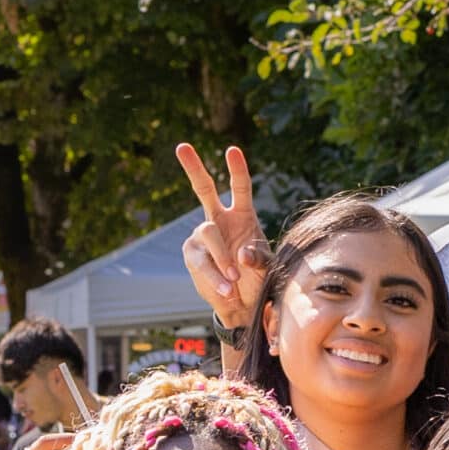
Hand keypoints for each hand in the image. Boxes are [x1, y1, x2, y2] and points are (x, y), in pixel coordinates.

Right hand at [176, 143, 269, 336]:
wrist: (241, 304)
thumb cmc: (257, 278)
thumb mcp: (266, 267)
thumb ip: (259, 258)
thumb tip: (241, 255)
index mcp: (242, 215)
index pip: (240, 188)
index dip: (237, 169)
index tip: (232, 150)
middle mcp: (219, 219)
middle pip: (203, 188)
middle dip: (193, 167)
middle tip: (182, 146)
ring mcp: (202, 236)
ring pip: (208, 234)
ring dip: (222, 258)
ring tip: (234, 280)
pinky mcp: (192, 255)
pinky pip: (202, 262)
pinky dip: (215, 277)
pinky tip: (226, 289)